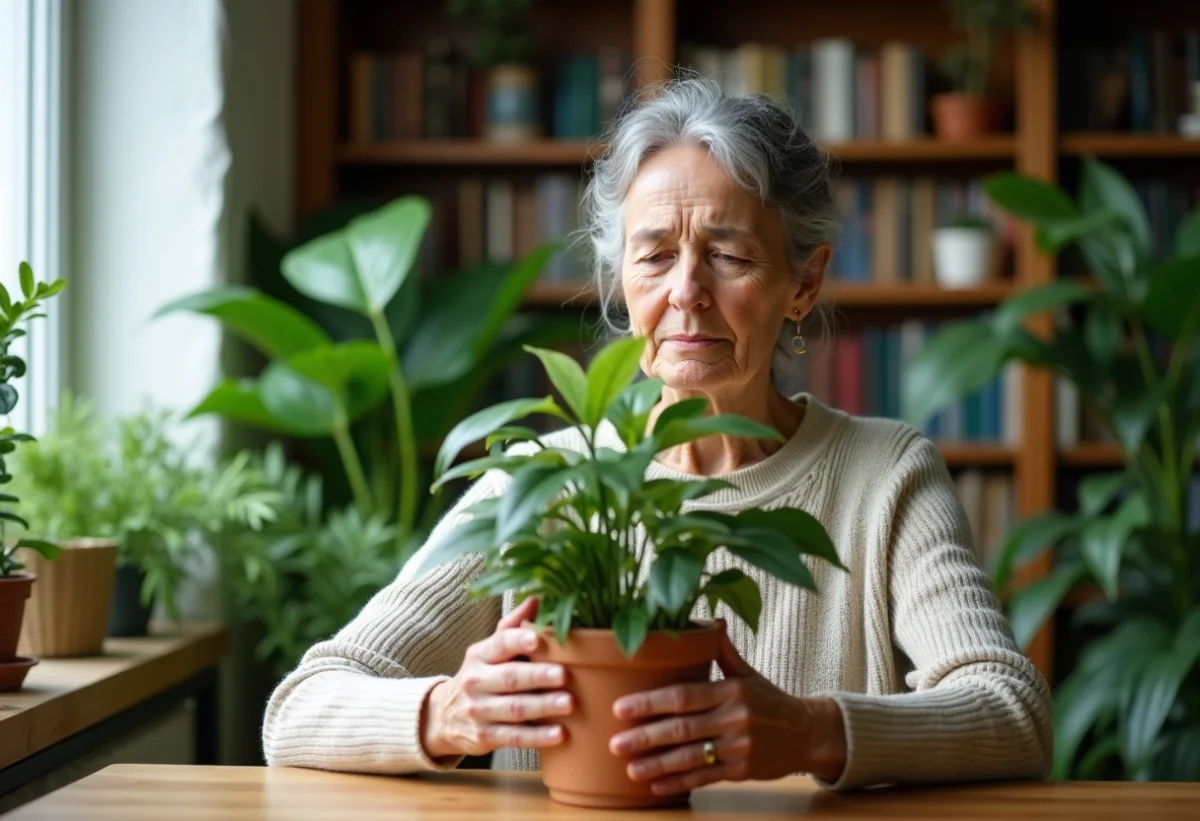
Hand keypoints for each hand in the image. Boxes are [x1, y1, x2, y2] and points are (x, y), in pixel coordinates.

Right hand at [421, 597, 572, 758]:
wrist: (443, 716)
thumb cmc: (480, 675)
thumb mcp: (489, 650)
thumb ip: (513, 626)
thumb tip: (537, 598)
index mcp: (480, 654)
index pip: (499, 643)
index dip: (518, 641)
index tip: (538, 639)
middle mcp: (476, 681)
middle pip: (509, 678)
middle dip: (537, 677)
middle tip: (564, 675)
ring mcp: (479, 711)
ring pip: (514, 709)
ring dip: (542, 706)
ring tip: (568, 703)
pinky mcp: (484, 737)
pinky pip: (514, 737)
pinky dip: (537, 737)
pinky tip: (559, 734)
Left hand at [607, 621, 846, 795]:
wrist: (806, 733)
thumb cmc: (769, 699)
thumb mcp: (748, 672)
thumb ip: (723, 650)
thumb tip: (709, 621)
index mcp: (731, 690)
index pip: (683, 696)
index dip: (650, 702)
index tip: (621, 707)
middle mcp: (735, 718)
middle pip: (682, 728)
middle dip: (646, 737)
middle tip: (615, 743)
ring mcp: (739, 747)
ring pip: (691, 757)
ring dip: (657, 764)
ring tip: (629, 767)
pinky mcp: (743, 772)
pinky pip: (705, 778)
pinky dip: (679, 783)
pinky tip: (656, 786)